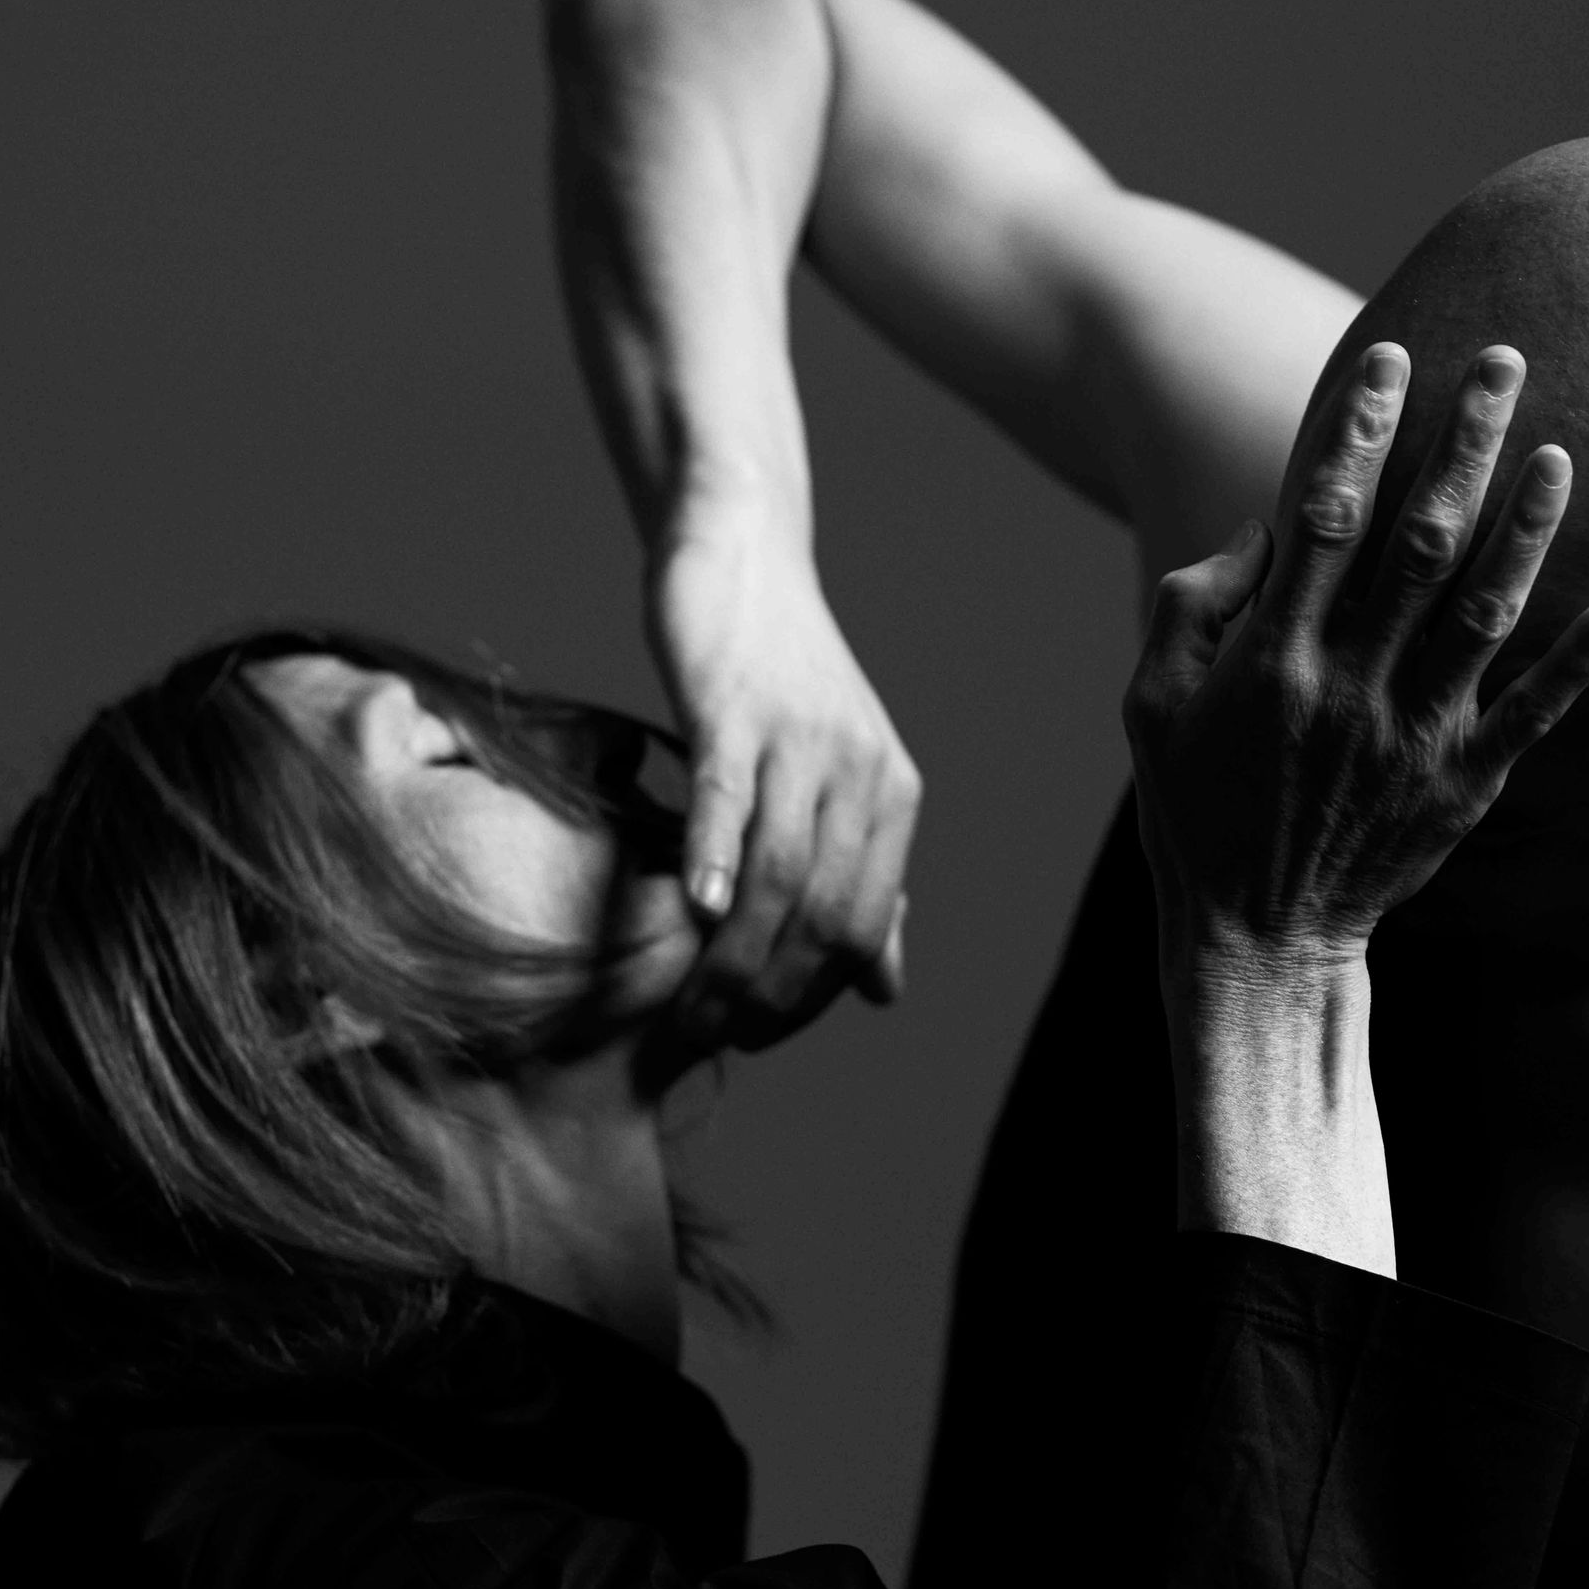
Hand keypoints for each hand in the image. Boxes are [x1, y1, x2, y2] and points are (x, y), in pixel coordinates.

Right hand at [650, 509, 922, 1049]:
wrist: (743, 553)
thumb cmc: (777, 678)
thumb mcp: (834, 780)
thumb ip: (859, 880)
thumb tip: (885, 988)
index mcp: (893, 796)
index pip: (864, 927)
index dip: (814, 997)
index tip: (760, 1036)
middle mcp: (860, 771)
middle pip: (826, 913)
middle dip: (773, 992)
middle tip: (714, 1034)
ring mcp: (799, 739)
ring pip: (782, 873)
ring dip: (737, 955)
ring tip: (694, 1006)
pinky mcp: (733, 707)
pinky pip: (729, 795)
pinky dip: (715, 858)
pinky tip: (698, 910)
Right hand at [1124, 340, 1588, 980]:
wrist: (1255, 942)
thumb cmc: (1194, 817)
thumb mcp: (1150, 710)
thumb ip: (1191, 607)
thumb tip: (1262, 525)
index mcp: (1272, 659)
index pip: (1327, 519)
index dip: (1362, 432)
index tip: (1393, 361)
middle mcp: (1349, 687)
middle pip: (1421, 542)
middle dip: (1464, 443)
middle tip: (1505, 362)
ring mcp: (1412, 738)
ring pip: (1484, 614)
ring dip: (1527, 530)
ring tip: (1560, 453)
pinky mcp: (1459, 788)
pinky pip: (1528, 720)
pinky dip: (1571, 668)